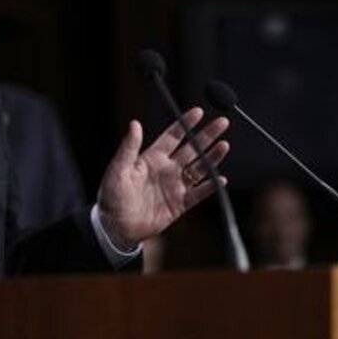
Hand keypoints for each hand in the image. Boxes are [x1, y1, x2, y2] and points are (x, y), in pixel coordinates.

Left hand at [97, 108, 229, 248]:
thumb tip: (134, 124)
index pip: (173, 136)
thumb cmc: (112, 196)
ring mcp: (174, 186)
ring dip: (212, 157)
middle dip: (206, 136)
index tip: (198, 112)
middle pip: (191, 149)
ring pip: (199, 168)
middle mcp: (166, 169)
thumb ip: (129, 147)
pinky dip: (210, 187)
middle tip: (222, 122)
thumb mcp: (118, 169)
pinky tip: (221, 178)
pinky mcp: (179, 204)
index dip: (185, 124)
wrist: (115, 226)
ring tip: (224, 145)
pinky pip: (198, 194)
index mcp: (152, 158)